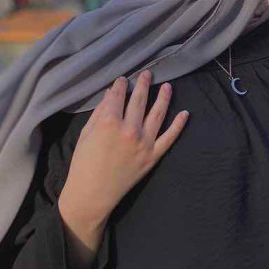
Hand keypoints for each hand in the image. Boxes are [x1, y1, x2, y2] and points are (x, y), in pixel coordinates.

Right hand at [58, 71, 188, 226]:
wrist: (92, 194)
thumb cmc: (83, 163)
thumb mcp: (86, 133)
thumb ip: (100, 112)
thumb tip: (111, 93)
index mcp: (110, 122)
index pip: (119, 96)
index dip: (121, 85)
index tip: (124, 79)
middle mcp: (130, 129)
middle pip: (140, 100)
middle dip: (144, 84)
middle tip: (148, 74)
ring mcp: (144, 143)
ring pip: (158, 114)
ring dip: (164, 98)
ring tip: (167, 86)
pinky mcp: (153, 156)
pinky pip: (170, 137)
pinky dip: (178, 125)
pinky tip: (185, 113)